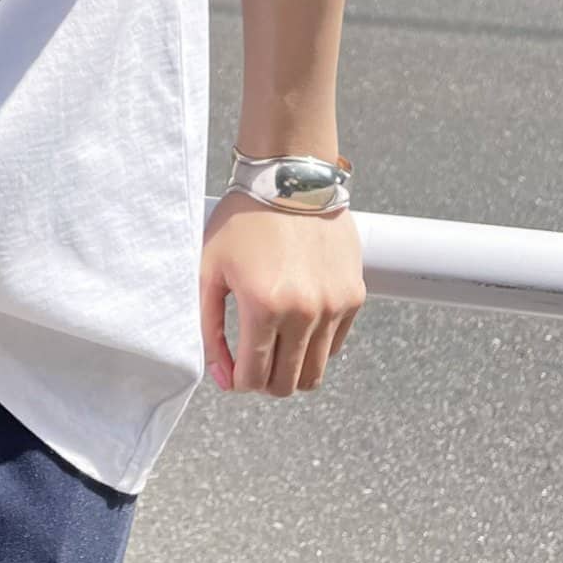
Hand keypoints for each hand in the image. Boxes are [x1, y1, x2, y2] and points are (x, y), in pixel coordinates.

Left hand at [199, 188, 365, 396]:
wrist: (289, 179)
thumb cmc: (241, 221)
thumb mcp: (209, 270)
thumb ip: (208, 328)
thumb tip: (222, 376)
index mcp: (263, 306)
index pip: (253, 377)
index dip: (238, 382)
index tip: (233, 371)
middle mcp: (304, 311)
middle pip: (287, 384)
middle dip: (265, 381)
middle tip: (253, 361)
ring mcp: (334, 305)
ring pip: (315, 372)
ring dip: (292, 369)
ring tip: (275, 346)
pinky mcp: (354, 296)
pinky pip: (335, 345)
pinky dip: (315, 346)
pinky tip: (297, 322)